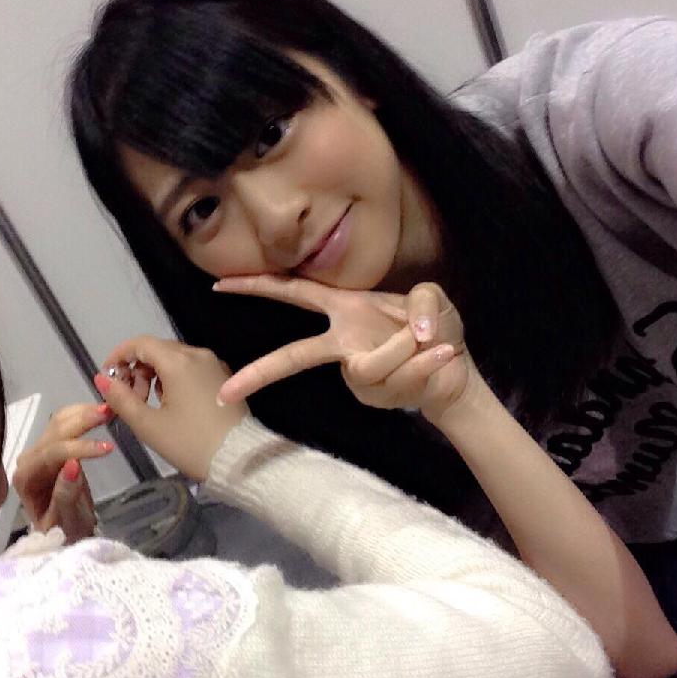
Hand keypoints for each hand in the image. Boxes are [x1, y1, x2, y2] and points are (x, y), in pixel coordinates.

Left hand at [12, 403, 113, 539]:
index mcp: (26, 479)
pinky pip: (63, 422)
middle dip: (82, 421)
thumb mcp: (65, 522)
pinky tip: (97, 410)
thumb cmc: (63, 532)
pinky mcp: (51, 445)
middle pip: (54, 432)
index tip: (107, 448)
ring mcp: (38, 451)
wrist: (63, 532)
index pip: (51, 454)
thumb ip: (65, 495)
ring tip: (108, 409)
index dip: (79, 448)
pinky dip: (81, 413)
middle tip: (109, 413)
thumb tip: (72, 465)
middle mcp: (28, 460)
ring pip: (58, 422)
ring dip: (83, 412)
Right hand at [95, 336, 247, 480]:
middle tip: (129, 398)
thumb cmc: (190, 443)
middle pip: (158, 349)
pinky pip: (192, 368)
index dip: (118, 356)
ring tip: (150, 405)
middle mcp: (198, 354)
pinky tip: (172, 404)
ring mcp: (214, 365)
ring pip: (175, 358)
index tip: (107, 377)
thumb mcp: (148, 425)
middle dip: (137, 369)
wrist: (238, 459)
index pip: (140, 344)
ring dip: (155, 374)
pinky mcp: (223, 378)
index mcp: (178, 362)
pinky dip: (175, 378)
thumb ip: (121, 399)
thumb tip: (102, 379)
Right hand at [213, 276, 469, 420]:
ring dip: (407, 347)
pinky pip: (398, 377)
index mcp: (345, 308)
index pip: (295, 292)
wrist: (456, 371)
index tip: (220, 284)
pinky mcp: (377, 394)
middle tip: (226, 394)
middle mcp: (343, 340)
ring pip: (370, 364)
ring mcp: (357, 372)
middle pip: (294, 355)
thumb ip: (423, 302)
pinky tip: (443, 356)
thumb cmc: (434, 330)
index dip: (259, 285)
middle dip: (261, 371)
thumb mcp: (432, 299)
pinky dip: (425, 363)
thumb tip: (416, 330)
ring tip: (434, 341)